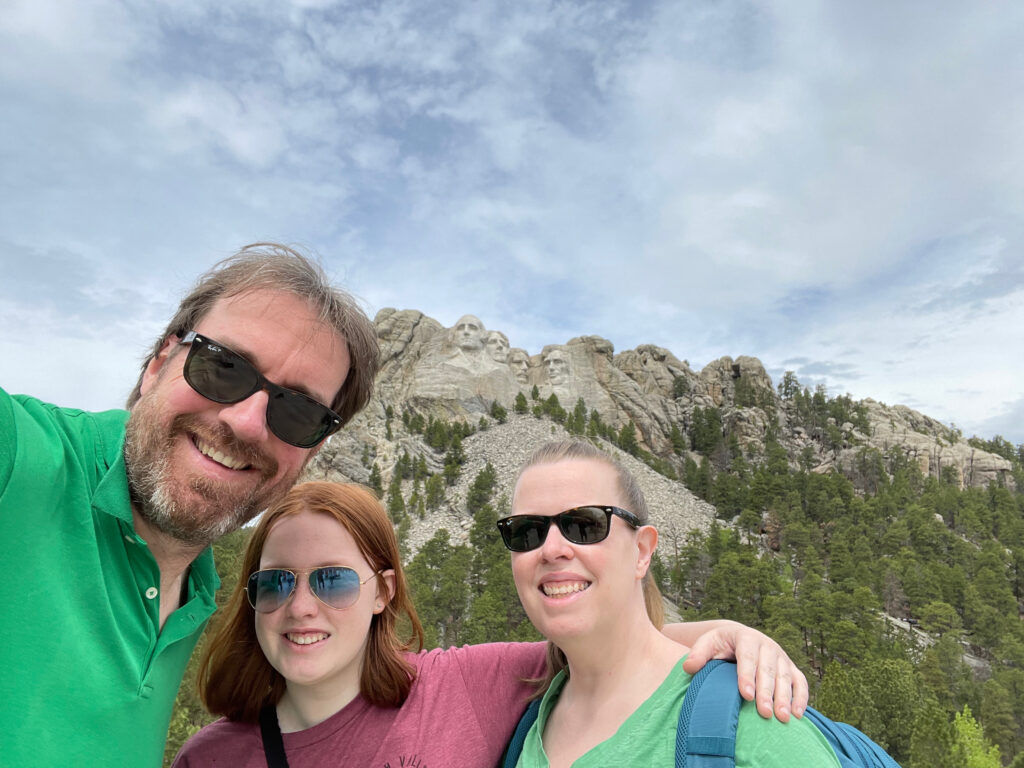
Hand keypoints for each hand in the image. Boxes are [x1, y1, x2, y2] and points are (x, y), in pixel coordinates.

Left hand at [681, 620, 806, 721]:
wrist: (739, 639)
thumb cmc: (721, 645)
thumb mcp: (708, 644)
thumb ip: (698, 654)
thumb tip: (689, 667)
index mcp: (746, 638)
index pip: (747, 657)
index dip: (747, 676)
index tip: (746, 695)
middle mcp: (767, 646)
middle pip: (768, 669)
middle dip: (767, 692)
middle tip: (764, 713)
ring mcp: (781, 657)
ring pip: (785, 677)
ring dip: (785, 698)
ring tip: (781, 718)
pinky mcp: (791, 668)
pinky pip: (800, 682)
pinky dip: (801, 697)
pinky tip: (797, 715)